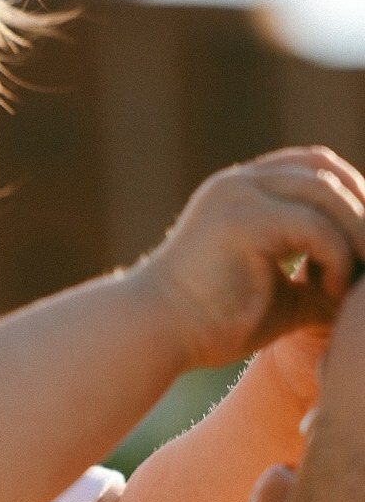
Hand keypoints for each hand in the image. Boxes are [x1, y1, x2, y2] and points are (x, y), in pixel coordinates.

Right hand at [144, 146, 364, 369]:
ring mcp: (238, 195)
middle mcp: (239, 183)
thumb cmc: (211, 323)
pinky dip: (336, 257)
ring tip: (361, 276)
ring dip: (357, 232)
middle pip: (324, 169)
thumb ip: (320, 278)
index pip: (312, 167)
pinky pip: (314, 227)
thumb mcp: (281, 295)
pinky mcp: (242, 219)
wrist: (156, 334)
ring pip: (326, 192)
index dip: (351, 195)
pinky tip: (328, 291)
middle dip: (361, 209)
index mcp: (242, 192)